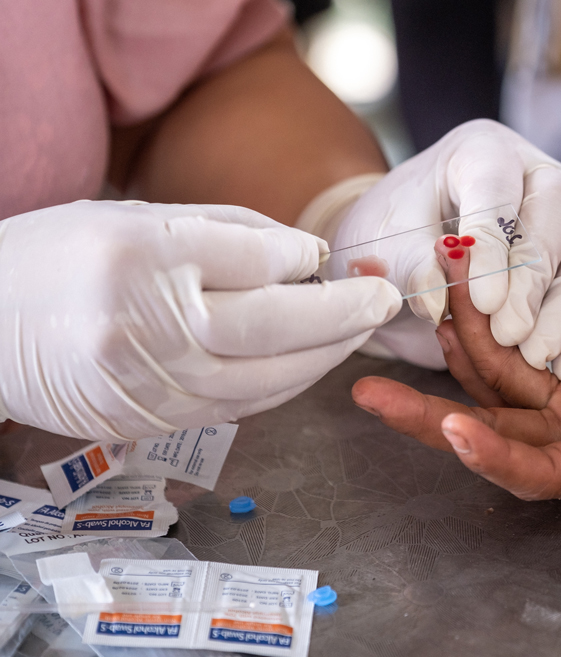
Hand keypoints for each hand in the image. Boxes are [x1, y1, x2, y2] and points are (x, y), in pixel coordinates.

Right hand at [0, 200, 400, 439]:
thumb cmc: (61, 256)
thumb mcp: (136, 215)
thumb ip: (230, 233)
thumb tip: (308, 255)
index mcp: (141, 256)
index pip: (255, 260)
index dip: (303, 259)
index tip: (329, 256)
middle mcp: (146, 324)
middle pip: (273, 327)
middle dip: (342, 316)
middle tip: (384, 299)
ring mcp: (148, 383)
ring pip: (267, 380)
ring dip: (324, 357)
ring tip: (358, 331)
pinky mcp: (148, 422)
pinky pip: (238, 407)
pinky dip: (283, 385)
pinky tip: (308, 362)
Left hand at [330, 120, 560, 380]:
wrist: (401, 254)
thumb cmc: (391, 236)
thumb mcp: (382, 244)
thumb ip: (408, 264)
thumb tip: (437, 300)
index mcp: (484, 152)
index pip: (497, 190)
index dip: (493, 247)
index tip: (484, 302)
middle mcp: (537, 177)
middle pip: (557, 218)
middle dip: (534, 281)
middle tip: (511, 334)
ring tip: (538, 357)